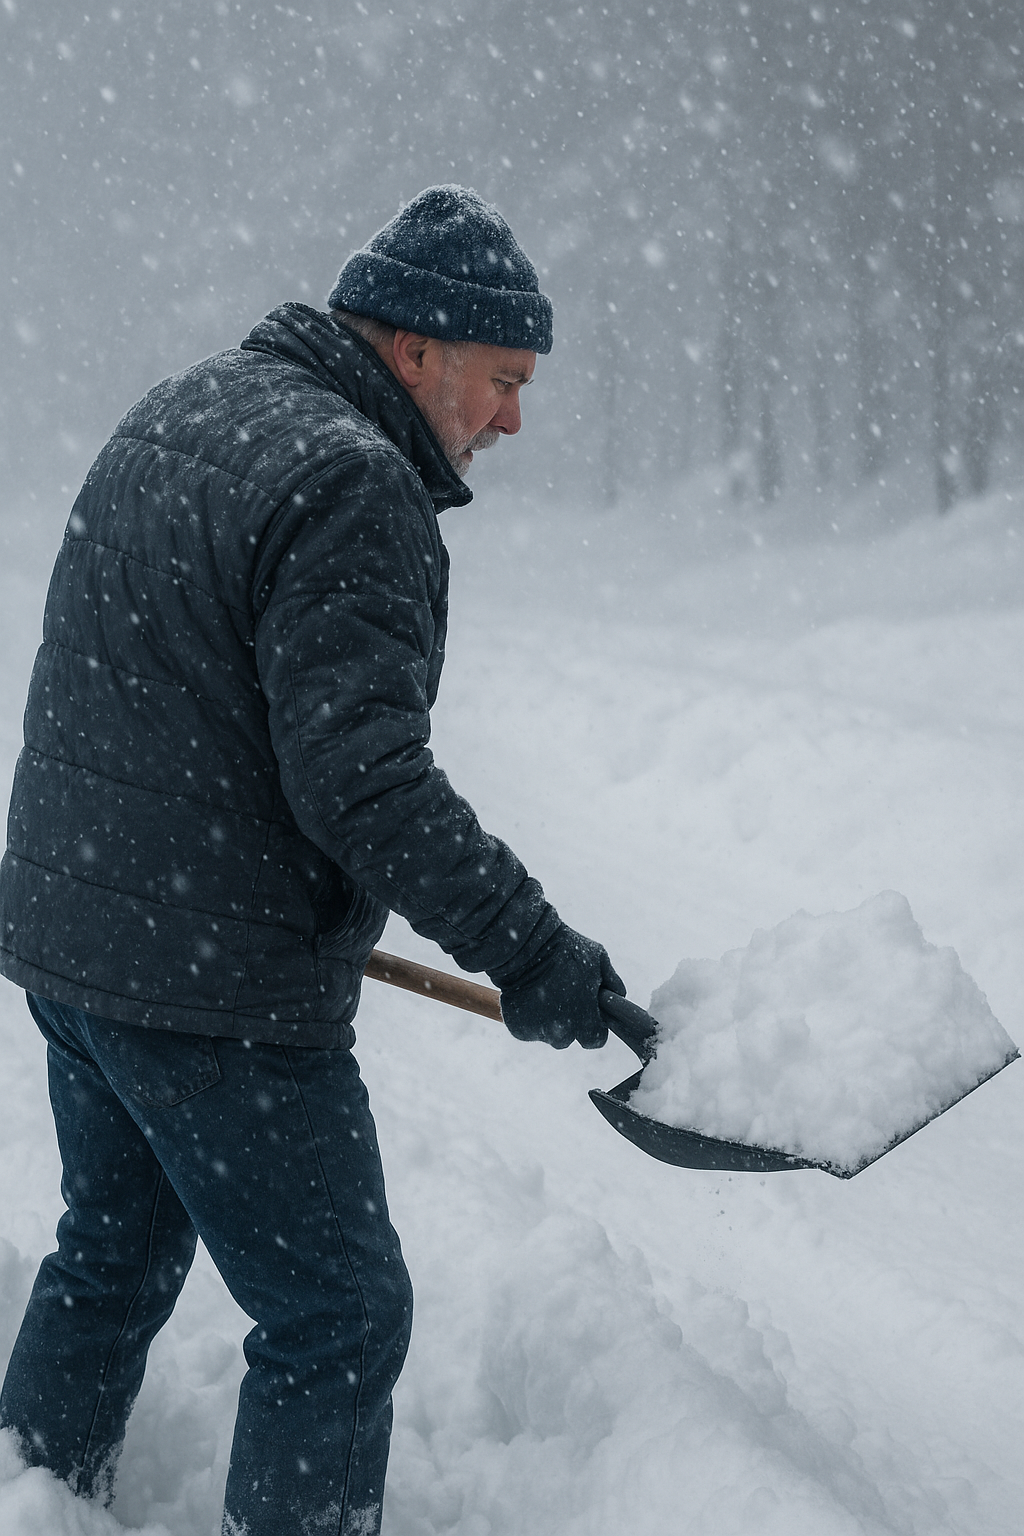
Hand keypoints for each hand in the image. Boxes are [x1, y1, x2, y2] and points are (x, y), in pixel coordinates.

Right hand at [497, 923, 625, 1048]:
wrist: (524, 945)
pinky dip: (528, 1017)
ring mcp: (537, 1032)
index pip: (595, 1039)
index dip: (593, 1025)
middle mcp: (560, 1032)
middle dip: (568, 1022)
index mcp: (584, 1020)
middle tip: (562, 997)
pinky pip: (527, 1028)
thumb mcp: (598, 959)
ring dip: (546, 1020)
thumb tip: (618, 995)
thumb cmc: (564, 950)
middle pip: (568, 1038)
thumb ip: (612, 983)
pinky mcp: (518, 1028)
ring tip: (543, 992)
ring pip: (546, 1033)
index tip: (587, 1012)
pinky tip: (528, 995)